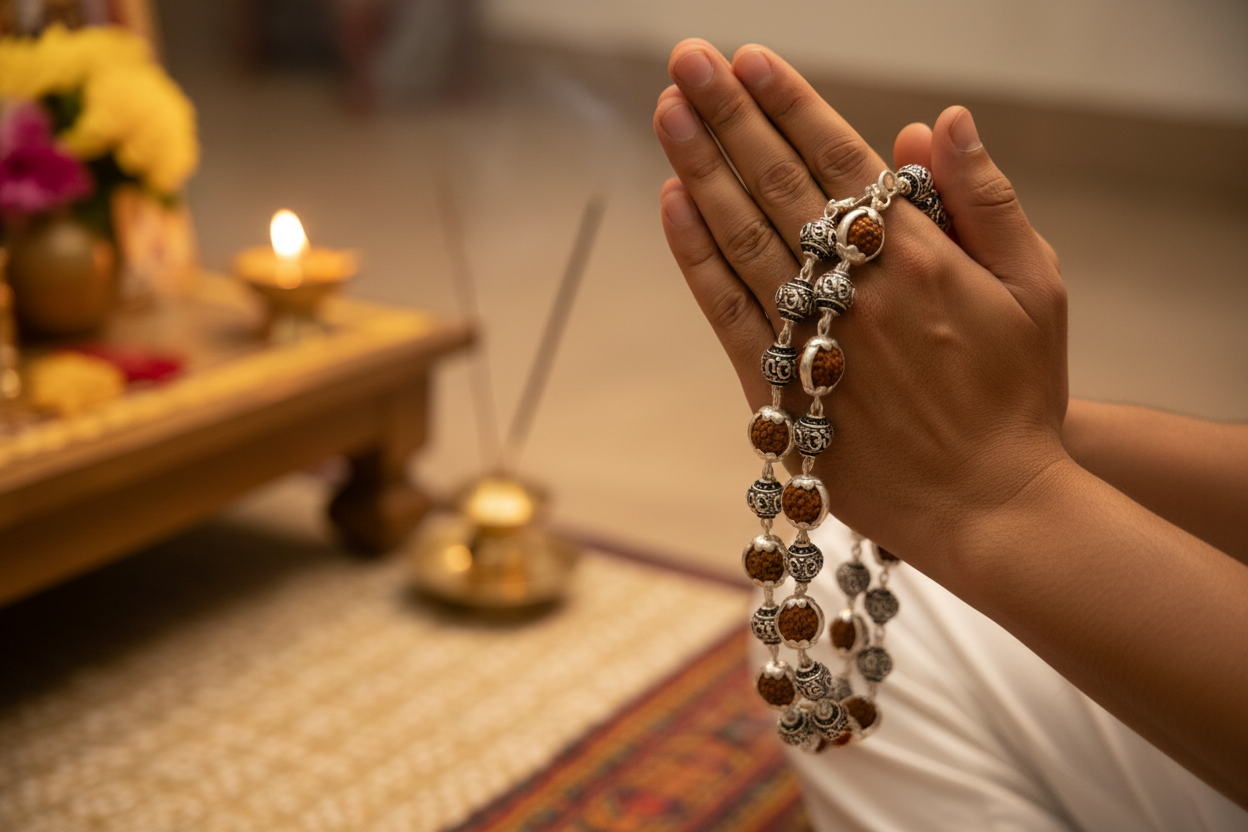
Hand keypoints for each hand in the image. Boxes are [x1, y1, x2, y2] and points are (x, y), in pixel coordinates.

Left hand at [654, 39, 1069, 573]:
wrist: (989, 506)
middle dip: (727, 116)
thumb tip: (940, 122)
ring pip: (741, 237)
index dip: (787, 102)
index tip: (746, 57)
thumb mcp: (1035, 287)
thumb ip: (985, 200)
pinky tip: (671, 204)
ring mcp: (812, 340)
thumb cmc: (1019, 396)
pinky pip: (728, 312)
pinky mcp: (782, 392)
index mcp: (918, 255)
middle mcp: (856, 289)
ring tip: (666, 110)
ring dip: (698, 168)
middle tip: (684, 60)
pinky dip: (696, 257)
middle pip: (776, 184)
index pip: (836, 157)